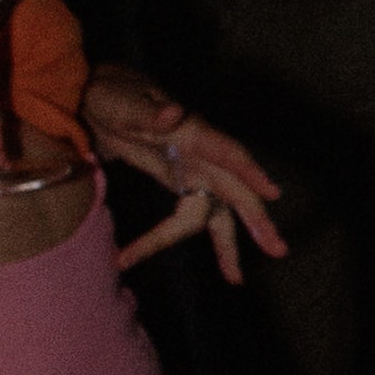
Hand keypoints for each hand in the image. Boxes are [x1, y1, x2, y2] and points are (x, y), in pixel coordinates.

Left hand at [84, 80, 286, 280]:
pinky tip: (209, 262)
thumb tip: (175, 113)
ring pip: (218, 211)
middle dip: (256, 220)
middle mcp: (200, 154)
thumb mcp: (125, 104)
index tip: (272, 193)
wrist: (98, 99)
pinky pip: (193, 216)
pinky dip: (193, 239)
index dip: (251, 172)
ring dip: (228, 243)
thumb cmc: (113, 96)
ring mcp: (192, 169)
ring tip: (236, 278)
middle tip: (276, 249)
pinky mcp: (179, 181)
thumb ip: (149, 113)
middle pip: (235, 190)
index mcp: (192, 133)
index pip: (229, 152)